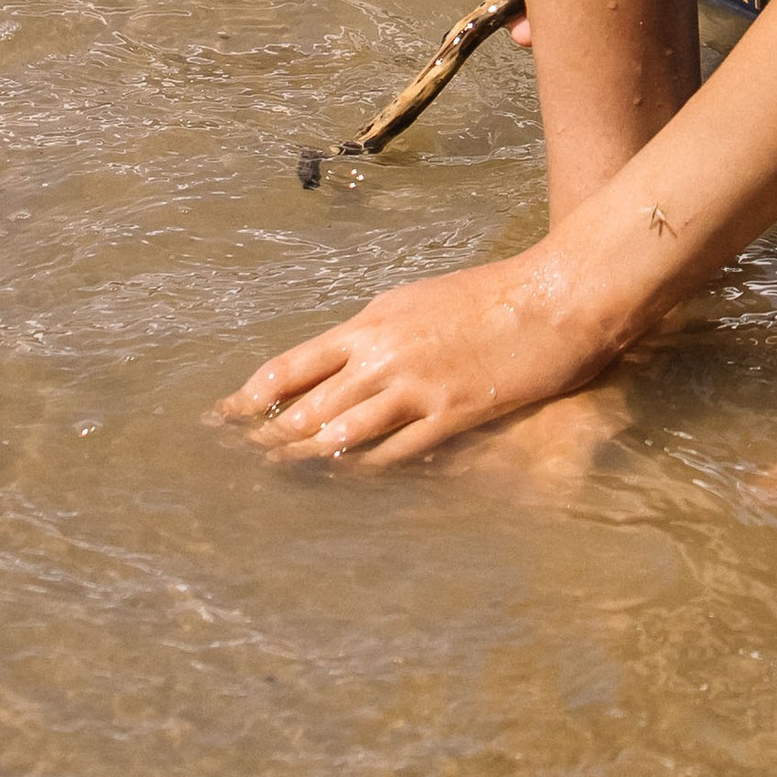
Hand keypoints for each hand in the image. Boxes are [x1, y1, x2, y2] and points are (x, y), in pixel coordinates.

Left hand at [215, 246, 611, 465]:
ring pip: (341, 435)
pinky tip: (350, 482)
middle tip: (239, 458)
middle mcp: (382, 355)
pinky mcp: (450, 415)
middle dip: (269, 436)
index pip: (293, 365)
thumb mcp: (418, 301)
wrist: (553, 295)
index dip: (253, 396)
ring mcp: (415, 387)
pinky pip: (394, 453)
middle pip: (308, 408)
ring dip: (306, 459)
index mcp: (371, 323)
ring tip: (279, 475)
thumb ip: (379, 332)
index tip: (224, 416)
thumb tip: (345, 357)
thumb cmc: (489, 294)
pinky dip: (366, 471)